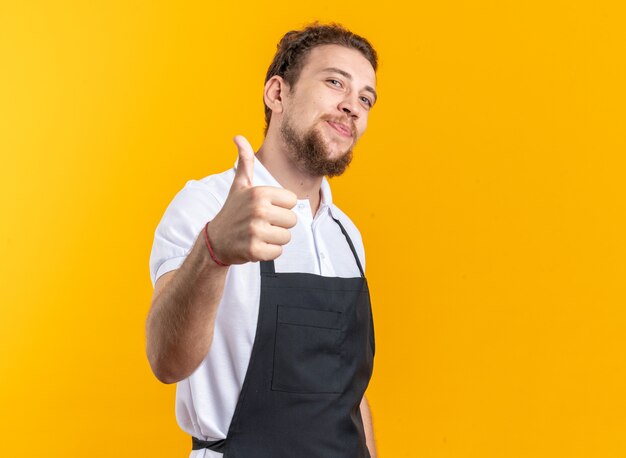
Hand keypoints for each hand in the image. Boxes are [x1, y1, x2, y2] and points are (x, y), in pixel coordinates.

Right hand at [207, 135, 297, 264]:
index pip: (293, 202)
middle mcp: (258, 210)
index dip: (281, 207)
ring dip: (275, 239)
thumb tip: (238, 136)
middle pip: (292, 221)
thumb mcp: (239, 185)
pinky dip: (269, 252)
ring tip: (258, 234)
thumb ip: (245, 161)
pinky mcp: (255, 251)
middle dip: (280, 224)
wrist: (215, 240)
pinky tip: (256, 246)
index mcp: (260, 193)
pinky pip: (278, 252)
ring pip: (287, 237)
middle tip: (261, 224)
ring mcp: (256, 231)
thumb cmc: (233, 210)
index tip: (265, 209)